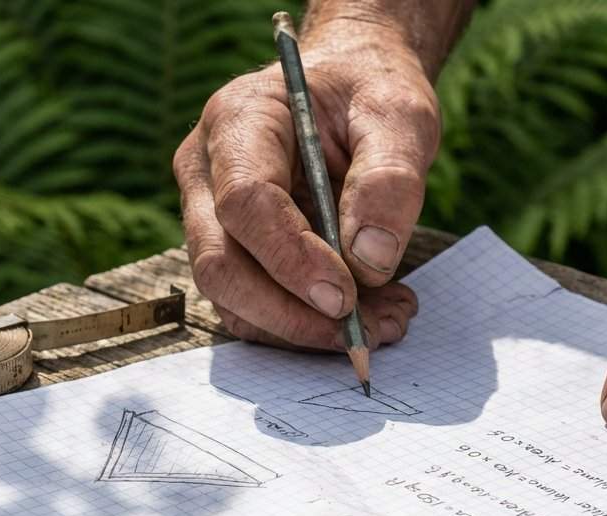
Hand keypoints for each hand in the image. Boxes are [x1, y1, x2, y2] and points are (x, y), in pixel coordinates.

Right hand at [172, 26, 438, 349]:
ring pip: (232, 300)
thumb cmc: (371, 93)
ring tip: (384, 322)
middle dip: (289, 314)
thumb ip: (390, 178)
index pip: (245, 202)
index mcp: (238, 120)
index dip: (292, 258)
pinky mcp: (232, 253)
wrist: (353, 92)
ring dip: (304, 329)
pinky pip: (254, 310)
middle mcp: (206, 171)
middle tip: (364, 332)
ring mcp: (210, 217)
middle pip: (220, 264)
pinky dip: (308, 327)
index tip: (348, 297)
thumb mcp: (400, 115)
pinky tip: (370, 315)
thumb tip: (369, 261)